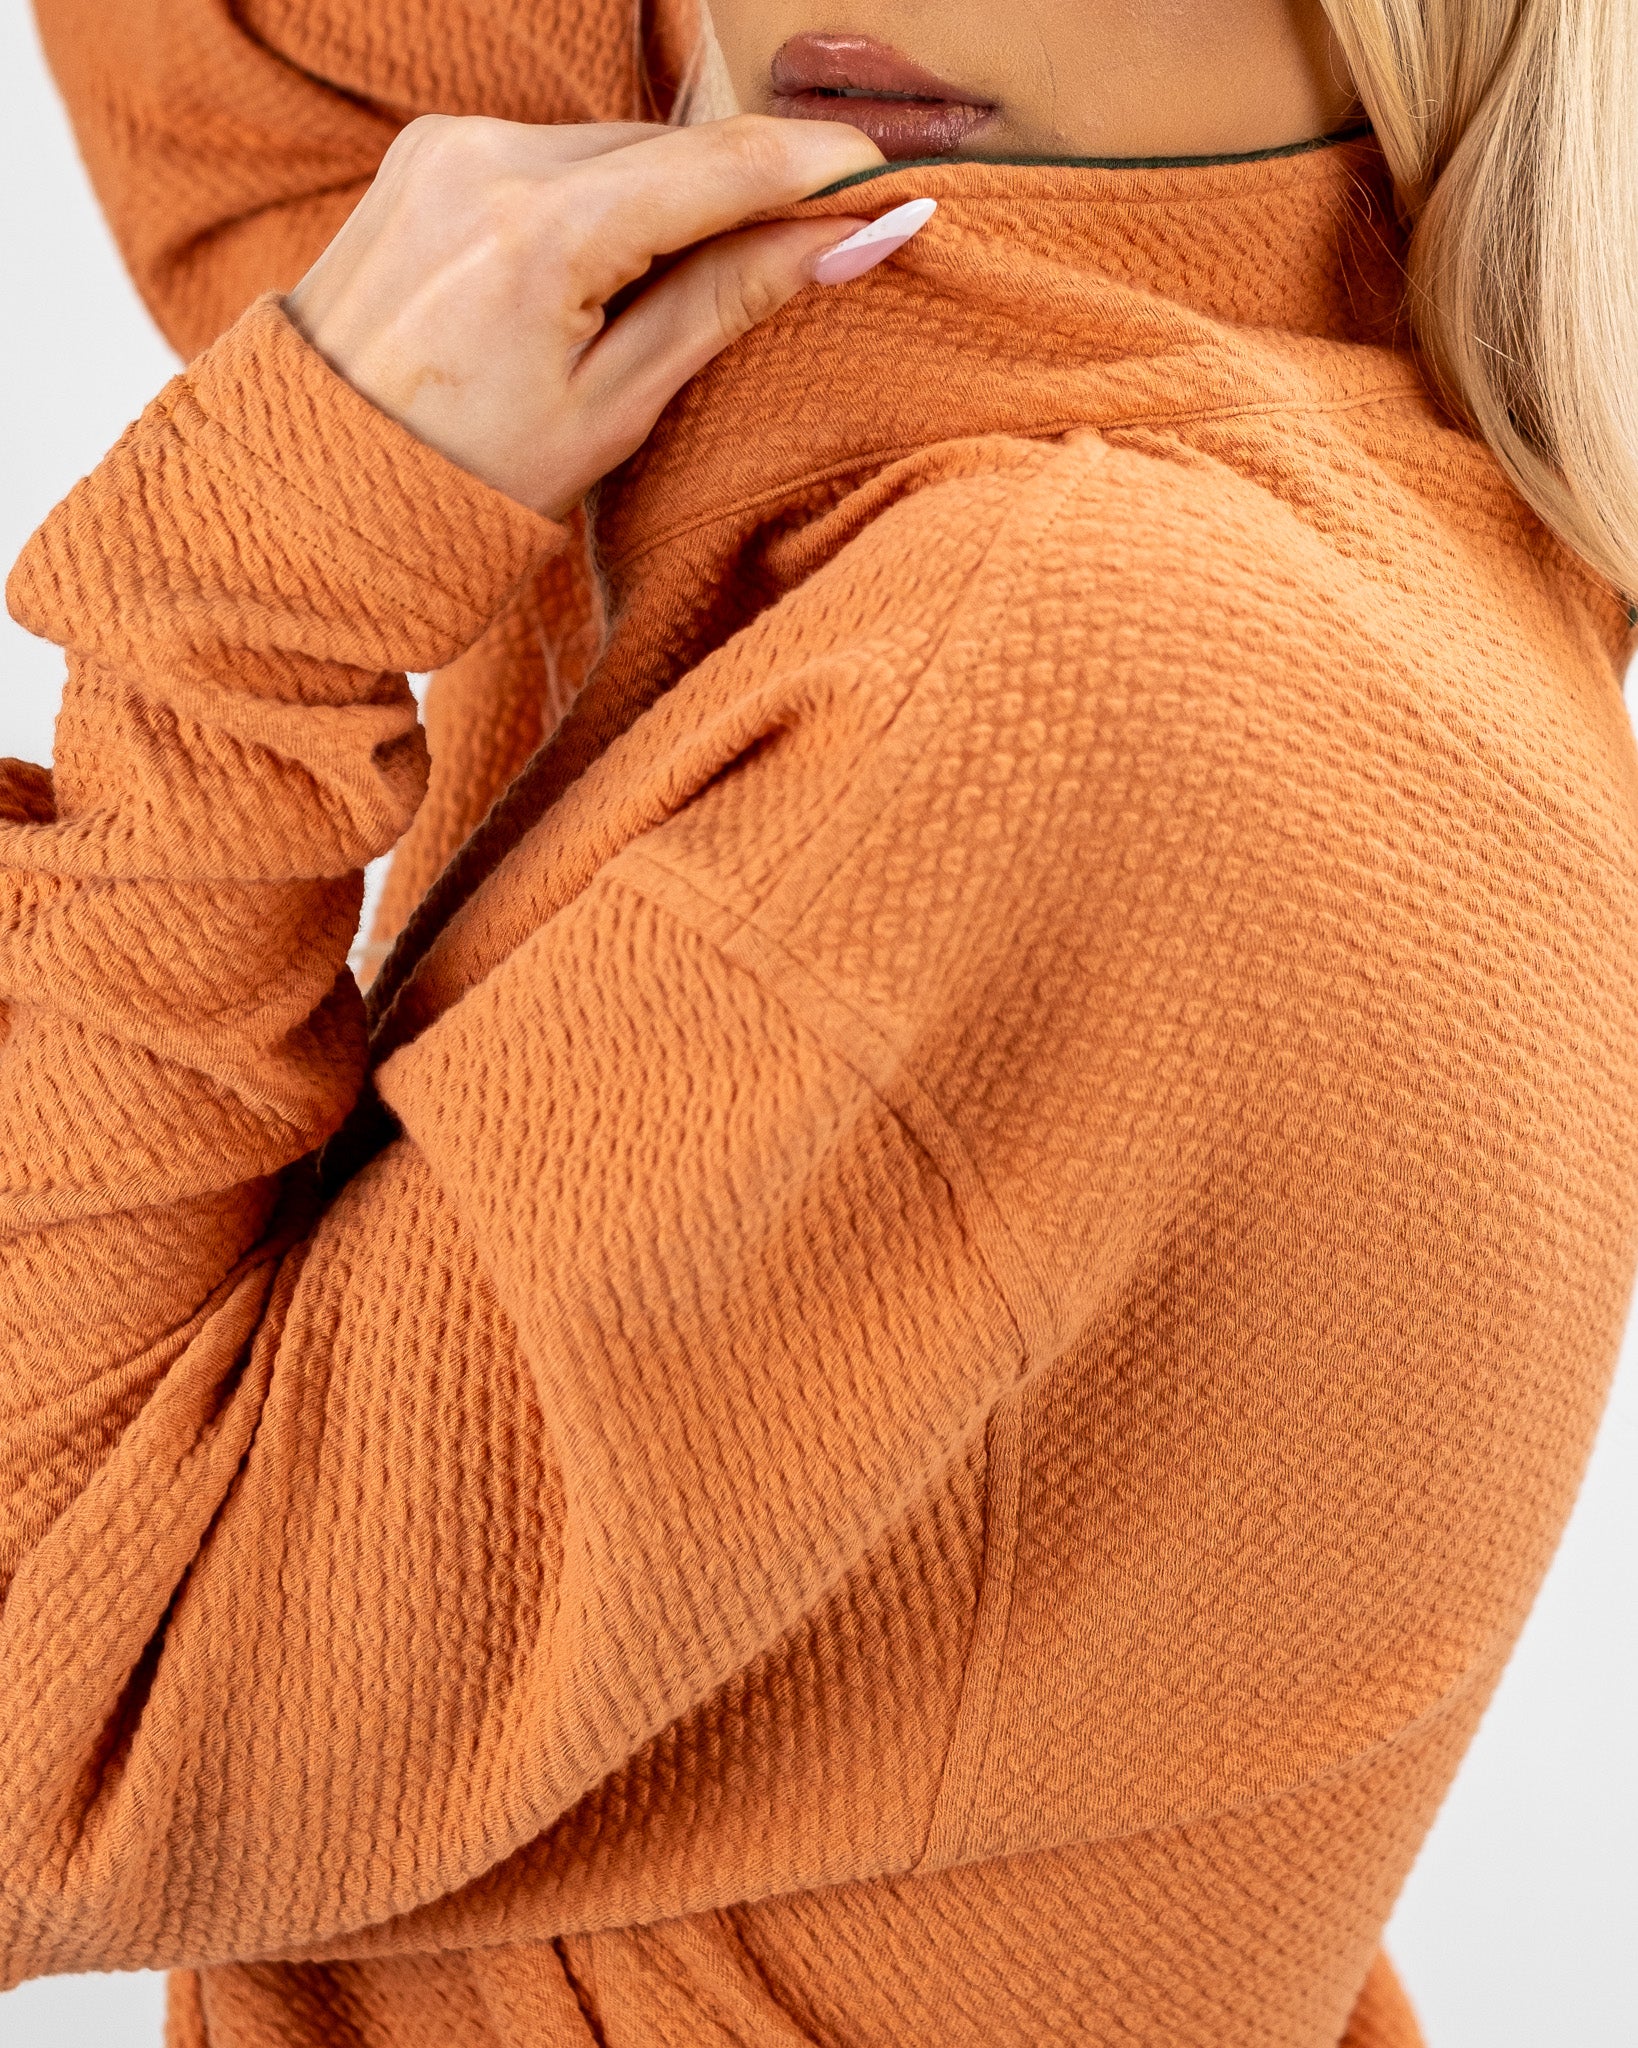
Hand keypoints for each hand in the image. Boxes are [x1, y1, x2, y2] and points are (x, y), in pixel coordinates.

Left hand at [284, 114, 885, 518]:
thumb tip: (846, 239)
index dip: (819, 171)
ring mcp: (444, 145)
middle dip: (745, 194)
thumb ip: (727, 303)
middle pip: (669, 150)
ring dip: (668, 201)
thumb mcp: (613, 410)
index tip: (895, 185)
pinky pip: (551, 155)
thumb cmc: (460, 484)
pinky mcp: (422, 153)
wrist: (306, 496)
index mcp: (539, 234)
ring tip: (674, 297)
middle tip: (817, 253)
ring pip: (613, 149)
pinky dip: (600, 199)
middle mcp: (486, 159)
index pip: (720, 168)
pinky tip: (602, 273)